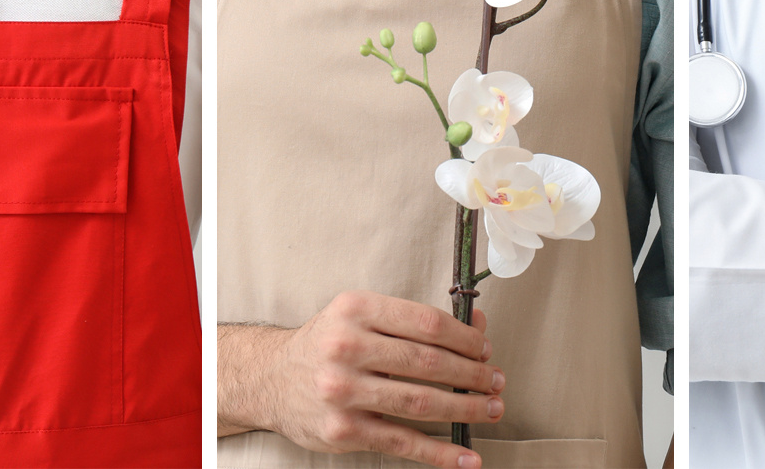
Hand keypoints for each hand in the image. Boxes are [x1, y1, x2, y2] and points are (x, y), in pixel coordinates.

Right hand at [217, 291, 502, 468]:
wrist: (269, 379)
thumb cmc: (324, 346)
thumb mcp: (361, 318)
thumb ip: (415, 320)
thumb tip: (477, 323)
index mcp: (355, 311)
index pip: (426, 323)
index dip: (466, 338)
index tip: (485, 349)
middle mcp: (345, 349)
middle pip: (428, 363)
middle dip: (472, 375)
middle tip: (495, 381)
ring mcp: (343, 392)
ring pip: (421, 402)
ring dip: (466, 409)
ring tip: (490, 409)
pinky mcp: (343, 430)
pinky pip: (403, 442)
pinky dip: (440, 453)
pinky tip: (466, 455)